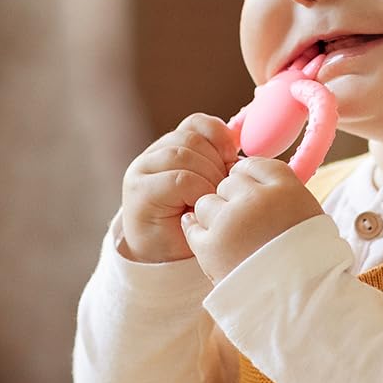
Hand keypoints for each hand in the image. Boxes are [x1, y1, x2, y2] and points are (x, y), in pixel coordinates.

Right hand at [120, 113, 238, 263]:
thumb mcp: (211, 187)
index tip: (232, 157)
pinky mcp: (139, 191)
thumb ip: (220, 164)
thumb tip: (243, 147)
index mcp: (171, 147)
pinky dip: (197, 191)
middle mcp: (153, 155)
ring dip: (207, 177)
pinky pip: (179, 178)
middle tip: (223, 188)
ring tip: (212, 200)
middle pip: (191, 138)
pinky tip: (200, 208)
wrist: (163, 259)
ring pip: (184, 155)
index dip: (218, 135)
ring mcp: (142, 170)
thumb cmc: (193, 224)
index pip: (196, 123)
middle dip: (215, 162)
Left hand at [181, 156, 322, 284]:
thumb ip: (282, 191)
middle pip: (228, 182)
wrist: (300, 298)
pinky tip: (211, 242)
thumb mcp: (307, 214)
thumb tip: (252, 177)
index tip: (252, 196)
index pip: (253, 165)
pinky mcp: (212, 246)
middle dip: (232, 199)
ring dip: (214, 216)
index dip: (248, 180)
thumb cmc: (307, 259)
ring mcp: (231, 221)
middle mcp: (257, 198)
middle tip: (245, 225)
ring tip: (232, 239)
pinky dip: (198, 232)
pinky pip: (192, 227)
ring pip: (206, 202)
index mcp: (286, 188)